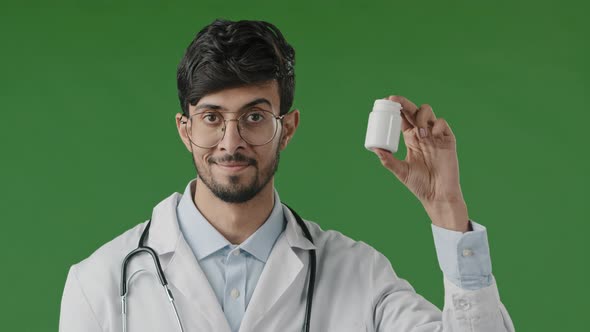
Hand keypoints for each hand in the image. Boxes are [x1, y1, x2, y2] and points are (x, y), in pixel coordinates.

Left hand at [372, 95, 469, 230]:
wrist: (438, 195)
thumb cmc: (419, 184)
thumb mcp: (401, 171)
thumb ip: (388, 161)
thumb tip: (375, 149)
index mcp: (411, 139)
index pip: (403, 119)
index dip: (397, 108)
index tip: (387, 101)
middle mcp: (423, 134)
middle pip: (414, 112)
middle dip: (405, 103)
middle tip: (395, 100)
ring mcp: (435, 136)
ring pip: (428, 113)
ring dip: (421, 115)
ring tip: (419, 129)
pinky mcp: (448, 140)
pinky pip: (442, 124)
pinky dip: (436, 125)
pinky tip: (431, 135)